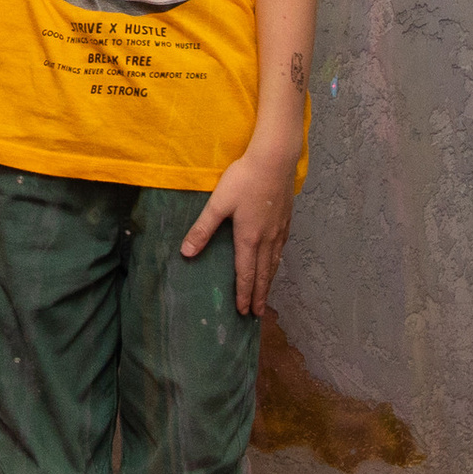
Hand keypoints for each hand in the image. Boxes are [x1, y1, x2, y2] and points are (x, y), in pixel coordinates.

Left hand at [179, 144, 296, 315]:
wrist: (275, 160)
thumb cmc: (244, 179)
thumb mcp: (218, 203)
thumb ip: (203, 228)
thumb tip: (186, 252)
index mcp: (249, 238)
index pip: (246, 273)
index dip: (243, 293)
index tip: (243, 311)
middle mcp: (267, 239)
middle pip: (263, 273)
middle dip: (258, 295)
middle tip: (257, 313)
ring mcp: (279, 230)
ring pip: (275, 263)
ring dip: (269, 281)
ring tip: (266, 295)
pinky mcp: (286, 219)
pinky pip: (282, 249)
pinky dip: (278, 262)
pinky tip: (277, 261)